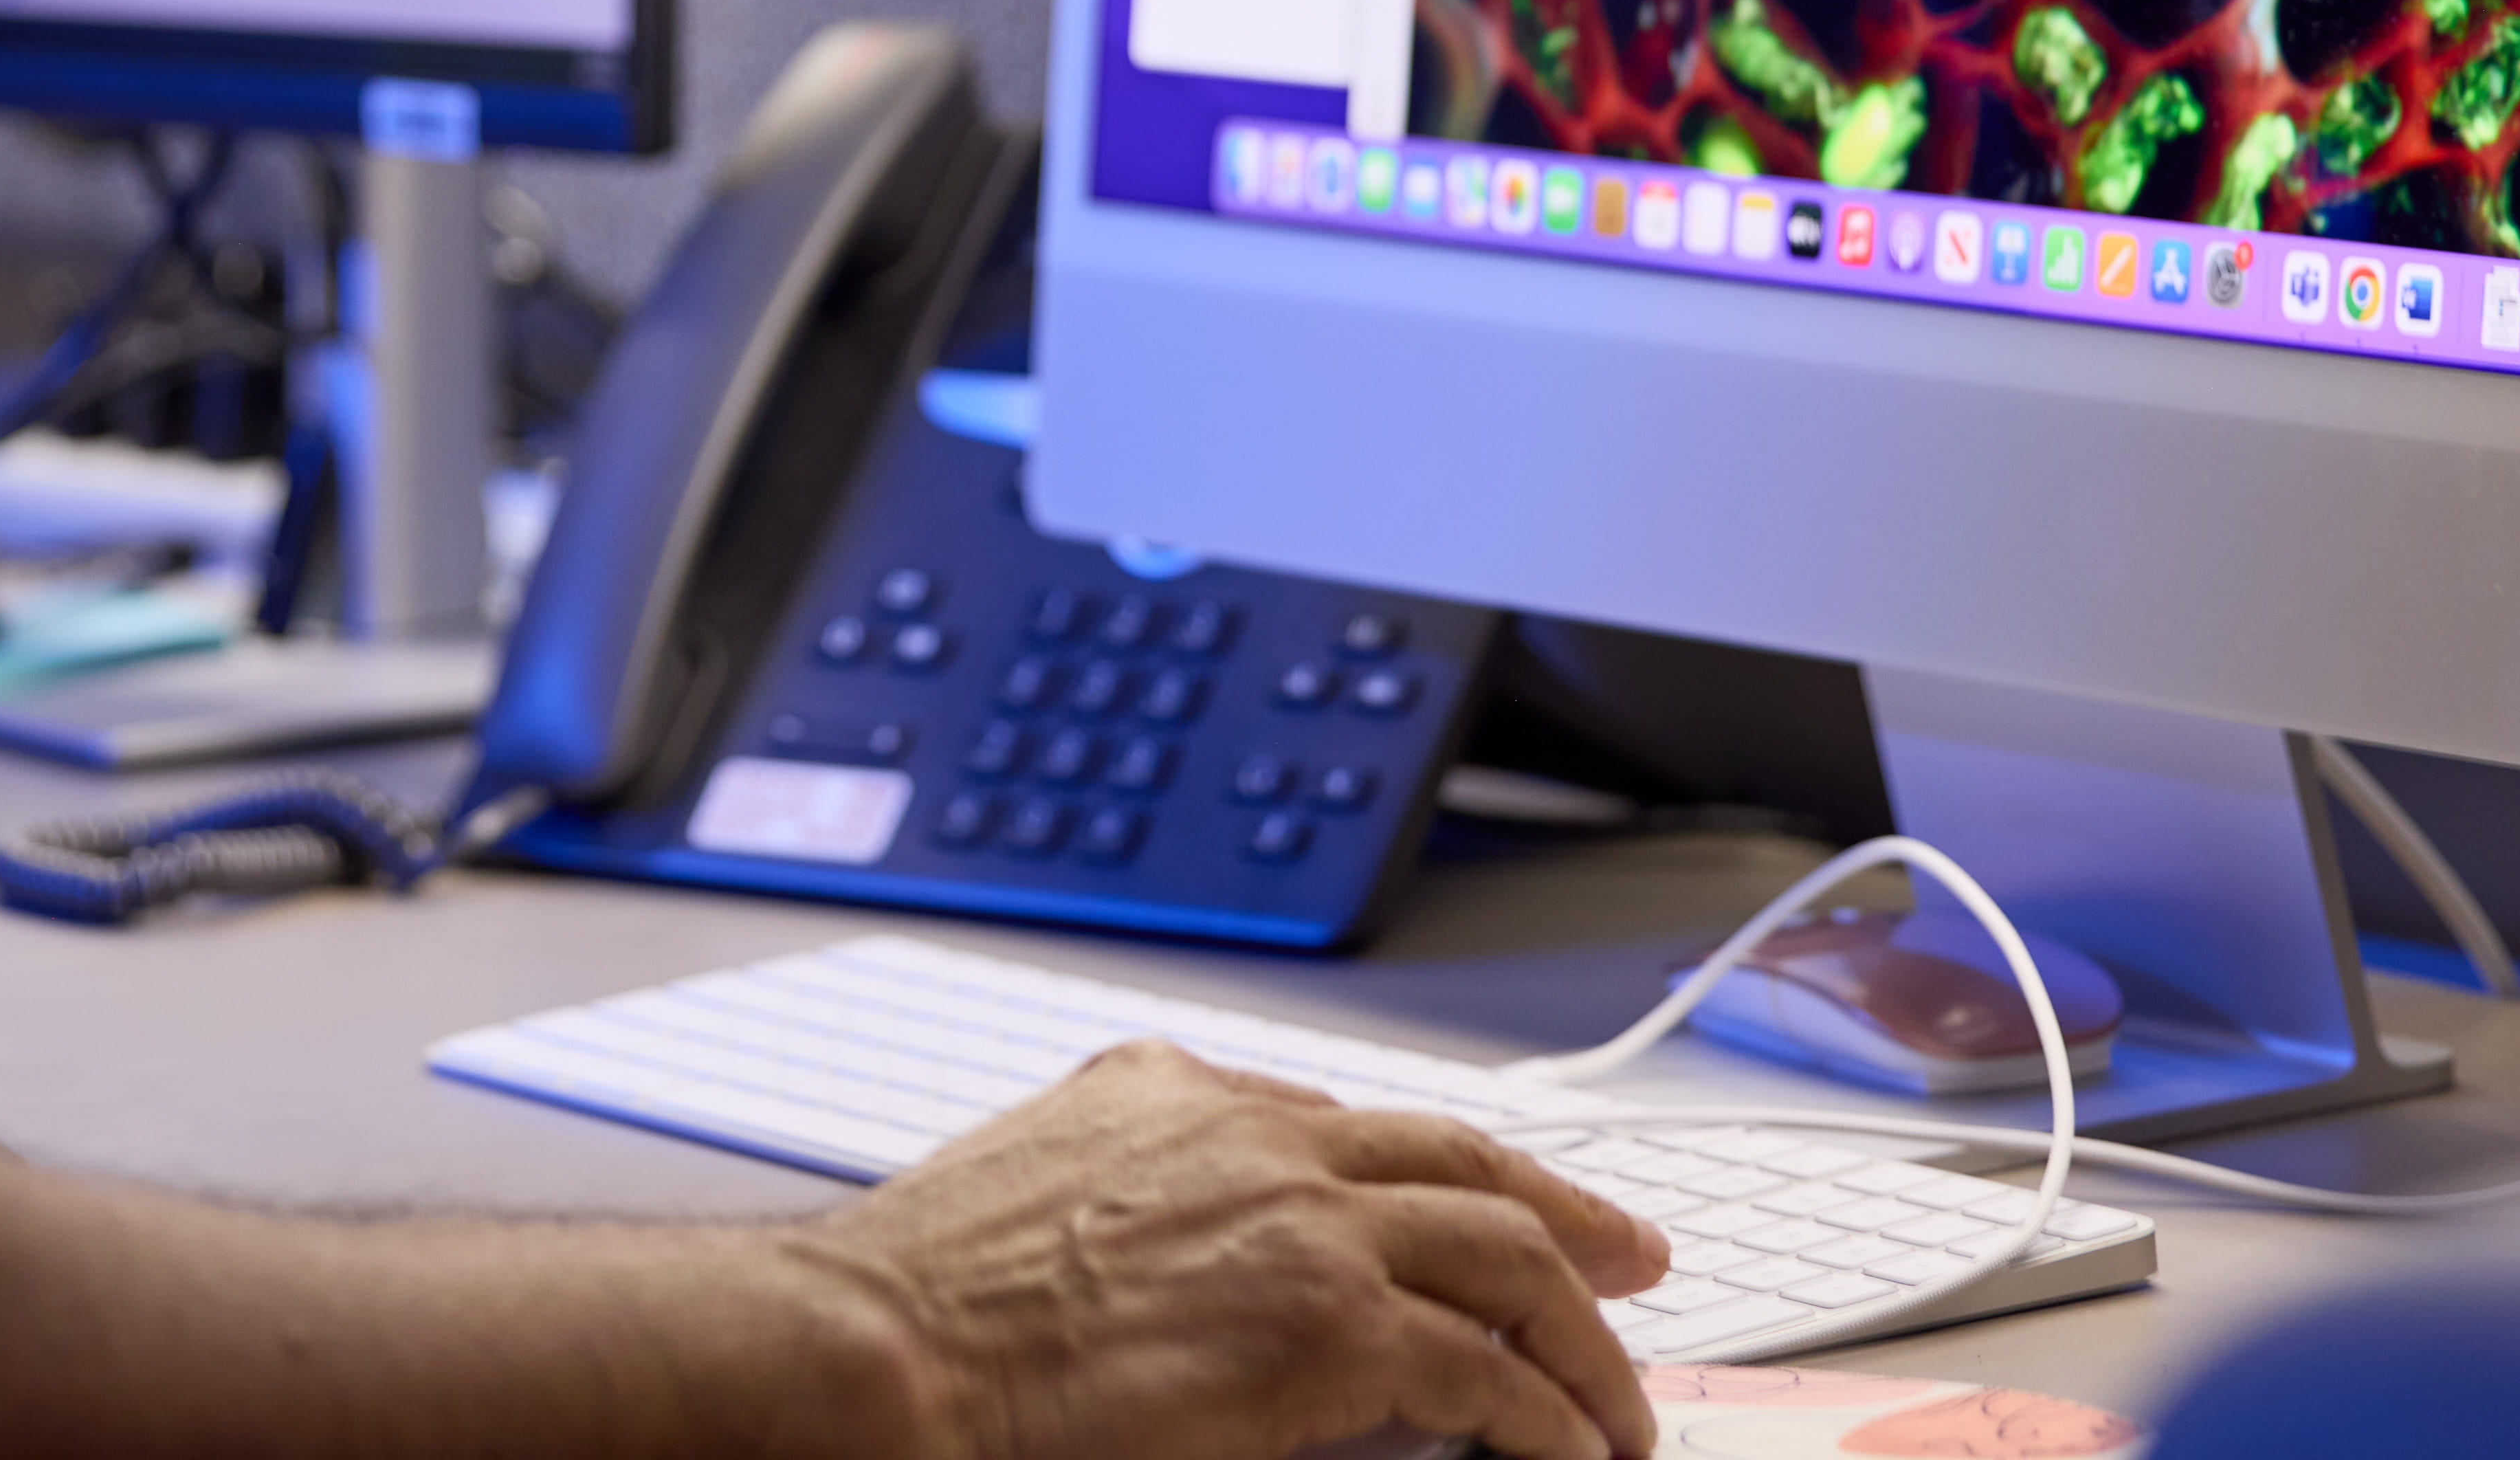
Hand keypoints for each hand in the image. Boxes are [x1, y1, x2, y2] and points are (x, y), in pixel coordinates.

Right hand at [802, 1039, 1671, 1459]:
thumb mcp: (1043, 1178)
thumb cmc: (929, 1296)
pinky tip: (1572, 1453)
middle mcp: (1259, 1137)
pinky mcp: (1330, 1326)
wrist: (887, 1343)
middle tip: (1632, 1264)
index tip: (1497, 1210)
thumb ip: (1143, 1182)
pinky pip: (1489, 1374)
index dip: (1446, 1175)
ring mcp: (1304, 1223)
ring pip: (1508, 1257)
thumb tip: (1199, 1240)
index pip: (1358, 1127)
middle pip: (1465, 1166)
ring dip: (1581, 1336)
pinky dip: (1550, 1417)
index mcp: (1180, 1094)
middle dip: (1567, 1216)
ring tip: (1618, 1400)